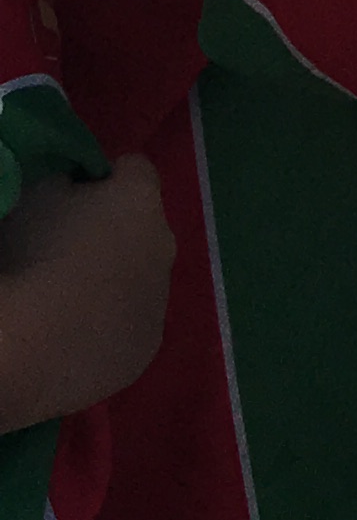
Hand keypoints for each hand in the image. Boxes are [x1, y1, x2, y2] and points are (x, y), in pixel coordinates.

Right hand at [0, 155, 175, 430]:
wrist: (29, 350)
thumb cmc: (29, 258)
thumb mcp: (35, 196)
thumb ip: (64, 183)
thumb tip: (74, 190)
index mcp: (140, 200)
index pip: (134, 169)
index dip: (102, 179)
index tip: (72, 196)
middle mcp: (164, 244)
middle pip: (142, 227)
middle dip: (112, 232)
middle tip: (64, 252)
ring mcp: (160, 300)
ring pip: (140, 278)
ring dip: (113, 282)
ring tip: (65, 302)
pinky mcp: (147, 348)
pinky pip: (132, 325)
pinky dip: (110, 326)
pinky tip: (74, 338)